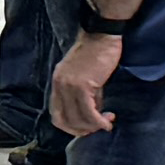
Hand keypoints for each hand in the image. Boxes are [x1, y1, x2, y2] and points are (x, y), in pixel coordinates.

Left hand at [49, 25, 122, 140]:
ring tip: (106, 123)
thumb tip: (95, 114)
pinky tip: (107, 121)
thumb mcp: (86, 76)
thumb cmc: (98, 52)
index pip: (56, 114)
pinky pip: (89, 112)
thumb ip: (87, 95)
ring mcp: (69, 85)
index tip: (86, 128)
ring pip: (77, 118)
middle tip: (97, 129)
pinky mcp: (82, 85)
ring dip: (93, 126)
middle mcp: (59, 85)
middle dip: (82, 130)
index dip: (70, 126)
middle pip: (64, 120)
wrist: (102, 34)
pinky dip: (98, 121)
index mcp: (57, 82)